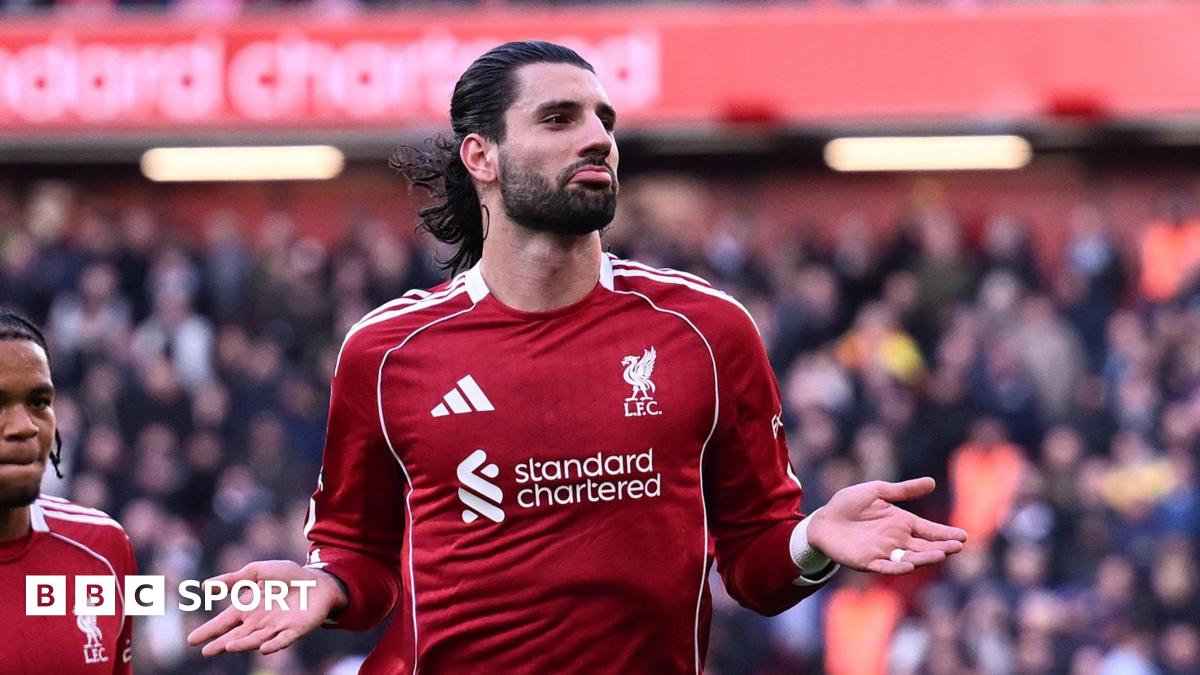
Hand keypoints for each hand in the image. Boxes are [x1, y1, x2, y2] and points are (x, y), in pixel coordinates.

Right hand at [186, 560, 347, 656]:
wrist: (316, 581)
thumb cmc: (286, 577)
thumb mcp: (257, 572)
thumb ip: (233, 580)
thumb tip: (204, 586)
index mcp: (247, 609)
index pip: (223, 623)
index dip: (209, 631)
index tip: (191, 640)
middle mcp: (258, 622)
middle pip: (236, 636)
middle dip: (222, 643)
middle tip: (206, 651)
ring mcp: (275, 628)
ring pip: (256, 639)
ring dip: (243, 644)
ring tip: (228, 646)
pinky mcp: (294, 630)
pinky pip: (282, 640)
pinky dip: (273, 645)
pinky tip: (263, 649)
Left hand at [806, 477, 966, 574]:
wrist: (823, 520)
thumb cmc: (848, 504)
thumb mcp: (876, 491)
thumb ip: (902, 490)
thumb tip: (932, 482)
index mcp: (901, 523)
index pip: (928, 530)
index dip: (945, 533)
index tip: (963, 536)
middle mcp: (897, 540)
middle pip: (924, 546)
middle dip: (941, 547)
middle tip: (957, 546)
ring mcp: (884, 552)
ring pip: (910, 559)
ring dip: (924, 558)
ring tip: (940, 554)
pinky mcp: (867, 562)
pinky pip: (885, 567)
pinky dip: (897, 568)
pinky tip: (909, 567)